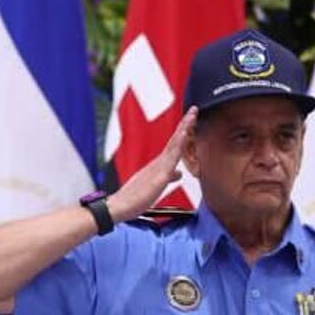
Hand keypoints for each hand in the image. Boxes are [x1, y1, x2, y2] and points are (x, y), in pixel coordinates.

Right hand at [106, 106, 195, 221]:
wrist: (120, 205)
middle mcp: (159, 161)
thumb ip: (168, 177)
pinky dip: (179, 144)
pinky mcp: (160, 175)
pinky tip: (184, 136)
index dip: (184, 132)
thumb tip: (179, 173)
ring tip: (192, 116)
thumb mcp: (157, 185)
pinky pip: (172, 157)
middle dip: (185, 124)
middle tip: (194, 109)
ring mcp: (159, 166)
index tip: (191, 119)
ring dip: (184, 129)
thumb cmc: (136, 198)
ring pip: (174, 144)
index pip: (174, 144)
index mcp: (159, 164)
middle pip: (175, 139)